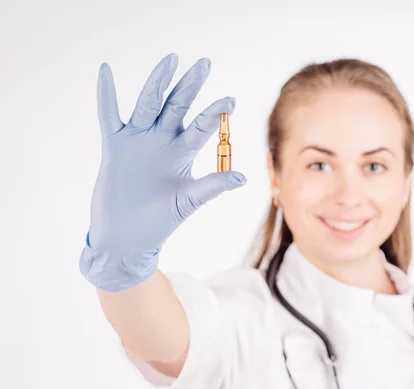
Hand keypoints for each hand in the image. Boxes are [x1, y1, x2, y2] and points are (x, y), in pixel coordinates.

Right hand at [79, 53, 245, 291]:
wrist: (127, 238)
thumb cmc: (160, 221)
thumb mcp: (189, 200)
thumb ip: (212, 186)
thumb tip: (243, 178)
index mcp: (182, 152)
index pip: (201, 126)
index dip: (215, 113)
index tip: (230, 100)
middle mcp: (162, 141)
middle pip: (177, 106)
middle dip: (190, 86)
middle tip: (204, 64)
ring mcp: (138, 141)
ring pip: (148, 105)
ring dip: (159, 83)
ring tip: (171, 60)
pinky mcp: (115, 146)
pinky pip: (109, 116)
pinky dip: (106, 94)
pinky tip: (105, 70)